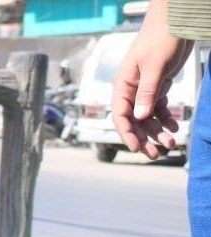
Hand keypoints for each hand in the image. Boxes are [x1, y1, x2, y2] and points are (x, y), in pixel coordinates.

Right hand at [111, 17, 194, 157]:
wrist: (176, 21)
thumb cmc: (161, 38)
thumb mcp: (154, 66)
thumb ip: (147, 92)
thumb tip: (140, 118)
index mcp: (123, 85)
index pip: (120, 115)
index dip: (128, 134)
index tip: (138, 149)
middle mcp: (131, 90)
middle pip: (134, 121)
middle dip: (144, 139)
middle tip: (155, 155)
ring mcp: (144, 89)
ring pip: (147, 117)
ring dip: (158, 131)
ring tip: (171, 143)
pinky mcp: (158, 86)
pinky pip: (159, 108)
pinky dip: (166, 119)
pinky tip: (175, 127)